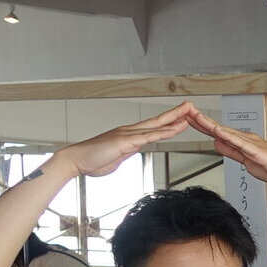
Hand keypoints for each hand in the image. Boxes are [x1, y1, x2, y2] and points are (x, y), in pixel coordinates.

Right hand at [60, 103, 201, 178]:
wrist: (76, 160)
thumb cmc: (93, 160)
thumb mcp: (117, 157)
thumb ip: (127, 152)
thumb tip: (134, 150)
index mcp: (129, 135)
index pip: (153, 127)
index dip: (168, 121)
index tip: (181, 117)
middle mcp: (129, 131)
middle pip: (157, 120)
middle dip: (175, 113)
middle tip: (190, 106)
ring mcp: (127, 135)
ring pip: (155, 126)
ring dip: (173, 120)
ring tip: (188, 113)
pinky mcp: (125, 142)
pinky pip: (148, 137)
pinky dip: (163, 132)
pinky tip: (174, 129)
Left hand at [183, 104, 266, 191]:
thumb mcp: (245, 161)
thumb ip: (231, 151)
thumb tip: (216, 143)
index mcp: (242, 141)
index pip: (218, 132)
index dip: (203, 125)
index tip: (188, 118)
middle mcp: (246, 138)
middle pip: (219, 128)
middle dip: (202, 120)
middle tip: (186, 110)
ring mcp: (251, 143)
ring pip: (227, 132)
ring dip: (211, 125)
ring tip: (197, 117)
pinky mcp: (257, 152)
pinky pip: (240, 143)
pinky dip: (228, 137)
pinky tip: (218, 132)